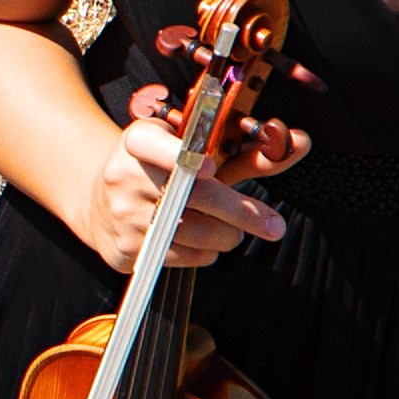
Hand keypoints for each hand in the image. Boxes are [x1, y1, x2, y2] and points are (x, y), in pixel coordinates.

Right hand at [63, 94, 285, 271]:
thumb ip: (249, 152)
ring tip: (230, 231)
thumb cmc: (164, 172)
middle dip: (240, 213)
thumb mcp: (196, 154)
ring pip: (193, 233)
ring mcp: (122, 215)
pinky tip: (200, 242)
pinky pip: (183, 258)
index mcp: (139, 140)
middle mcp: (124, 175)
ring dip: (225, 236)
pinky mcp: (124, 249)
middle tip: (274, 225)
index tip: (211, 168)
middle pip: (192, 197)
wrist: (100, 202)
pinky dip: (204, 253)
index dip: (183, 156)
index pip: (153, 144)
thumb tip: (298, 143)